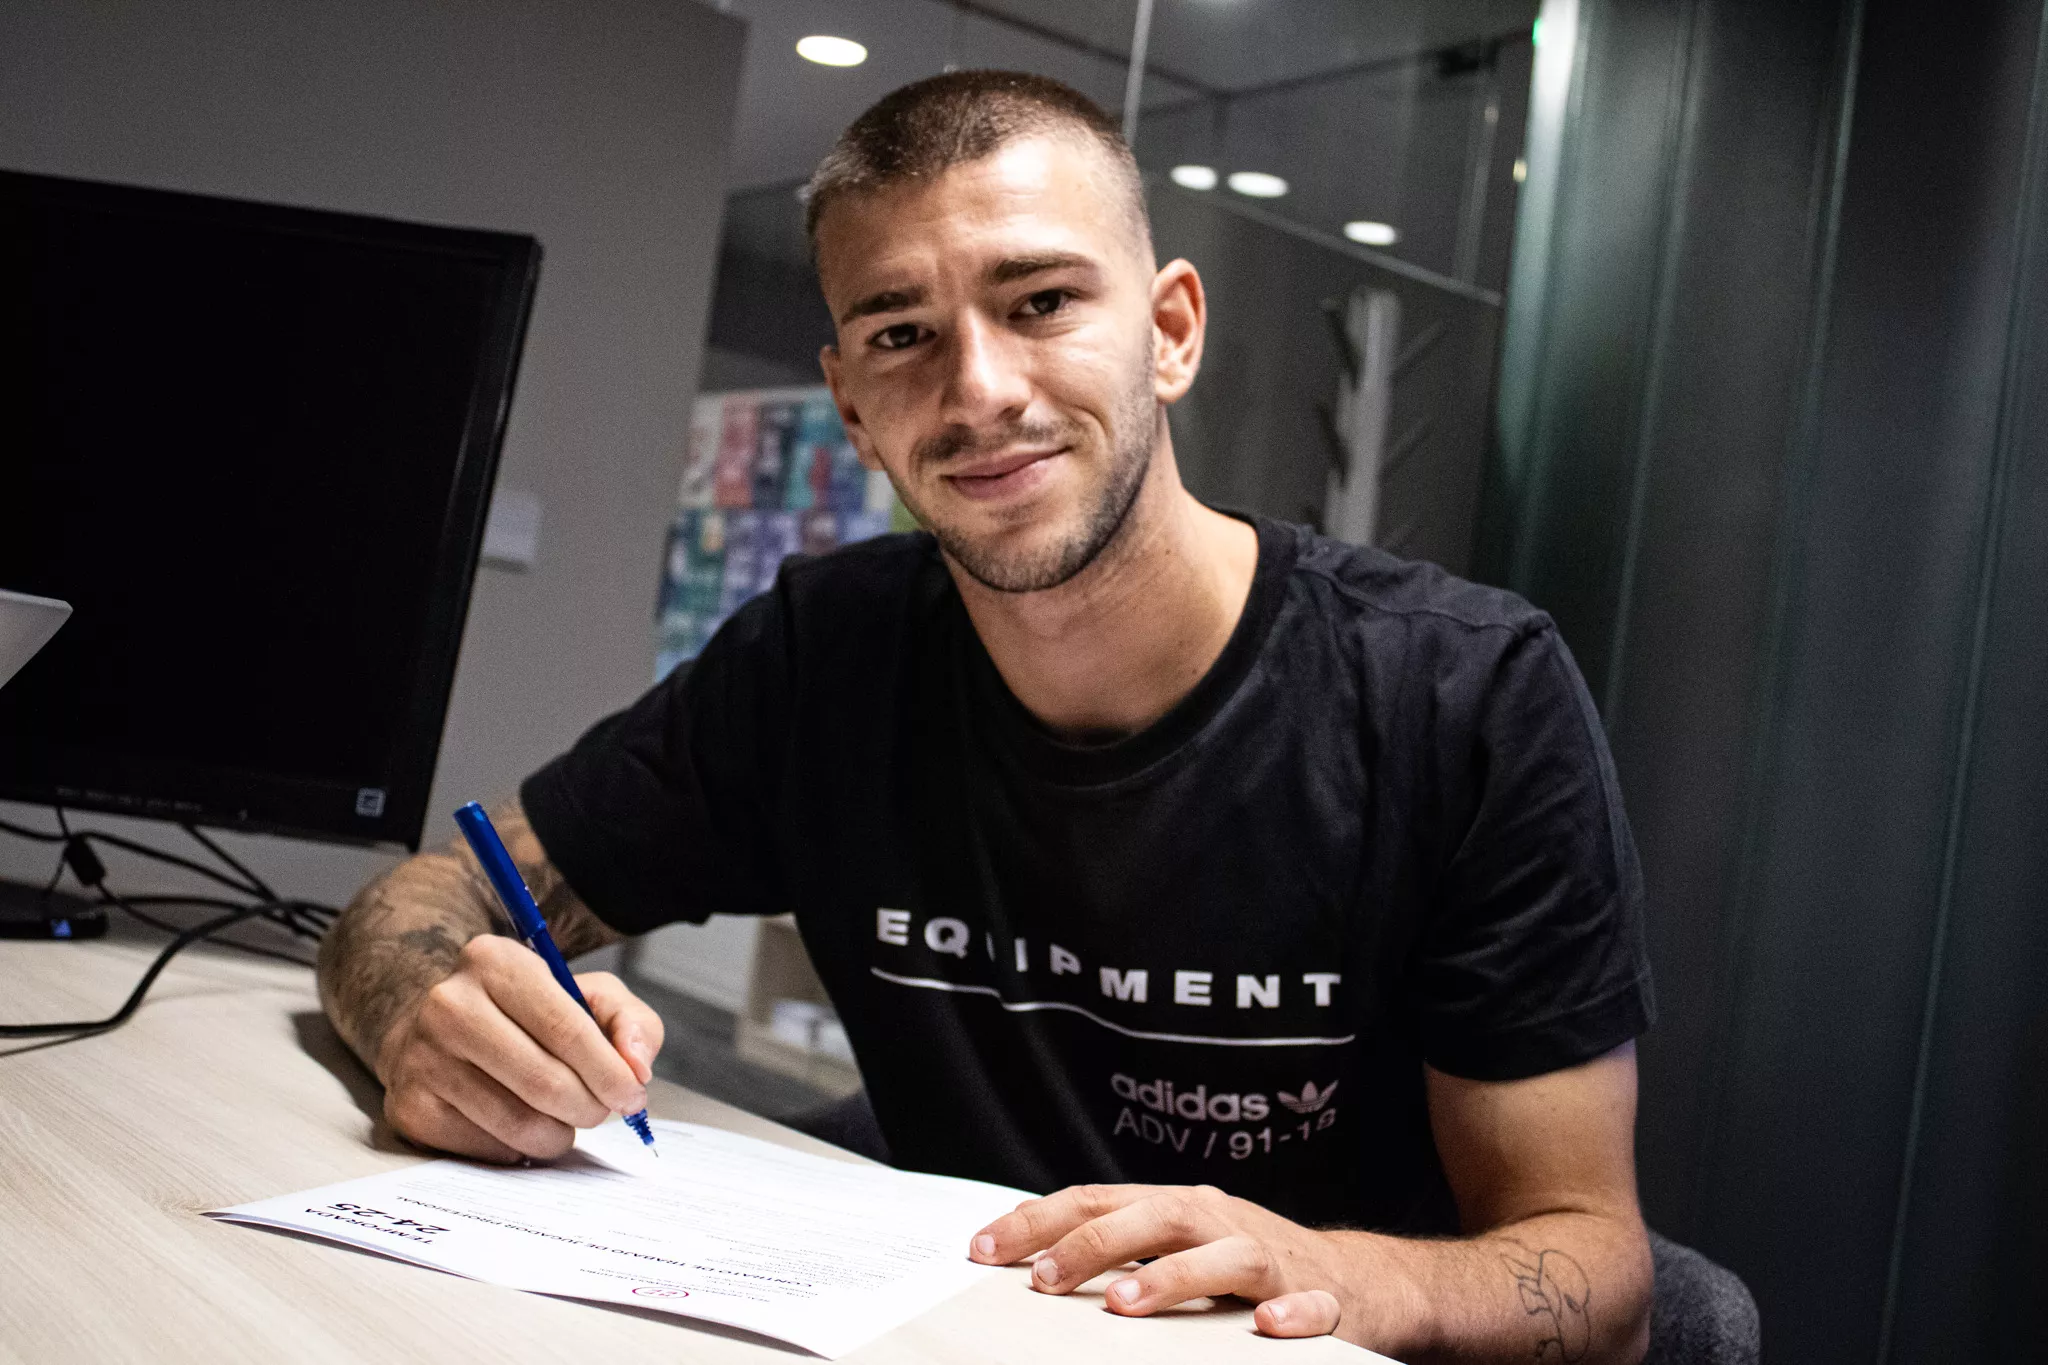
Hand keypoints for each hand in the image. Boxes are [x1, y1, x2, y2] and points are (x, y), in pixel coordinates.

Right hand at [376, 935, 663, 1161]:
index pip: (566, 1029)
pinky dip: (520, 1148)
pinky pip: (488, 1149)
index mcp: (495, 962)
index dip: (609, 1072)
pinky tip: (518, 1123)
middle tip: (600, 1110)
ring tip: (561, 1117)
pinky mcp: (410, 1108)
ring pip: (518, 1124)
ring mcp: (422, 1058)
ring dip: (558, 1133)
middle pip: (544, 1082)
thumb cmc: (527, 1015)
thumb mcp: (585, 996)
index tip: (632, 1096)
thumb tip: (637, 1067)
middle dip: (589, 1107)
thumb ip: (629, 1022)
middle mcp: (449, 1004)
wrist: (440, 1031)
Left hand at [968, 1183, 1421, 1344]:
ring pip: (1224, 1255)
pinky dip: (1290, 1313)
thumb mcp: (1180, 1245)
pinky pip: (1309, 1305)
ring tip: (1124, 1303)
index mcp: (1178, 1208)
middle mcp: (1218, 1222)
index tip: (984, 1248)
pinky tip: (1266, 1326)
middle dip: (1091, 1245)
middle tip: (1041, 1279)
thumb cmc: (1251, 1266)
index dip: (1039, 1221)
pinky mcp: (1320, 1297)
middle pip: (1152, 1216)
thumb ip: (1121, 1247)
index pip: (1097, 1201)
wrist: (1358, 1281)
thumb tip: (1034, 1260)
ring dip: (1173, 1276)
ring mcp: (1270, 1258)